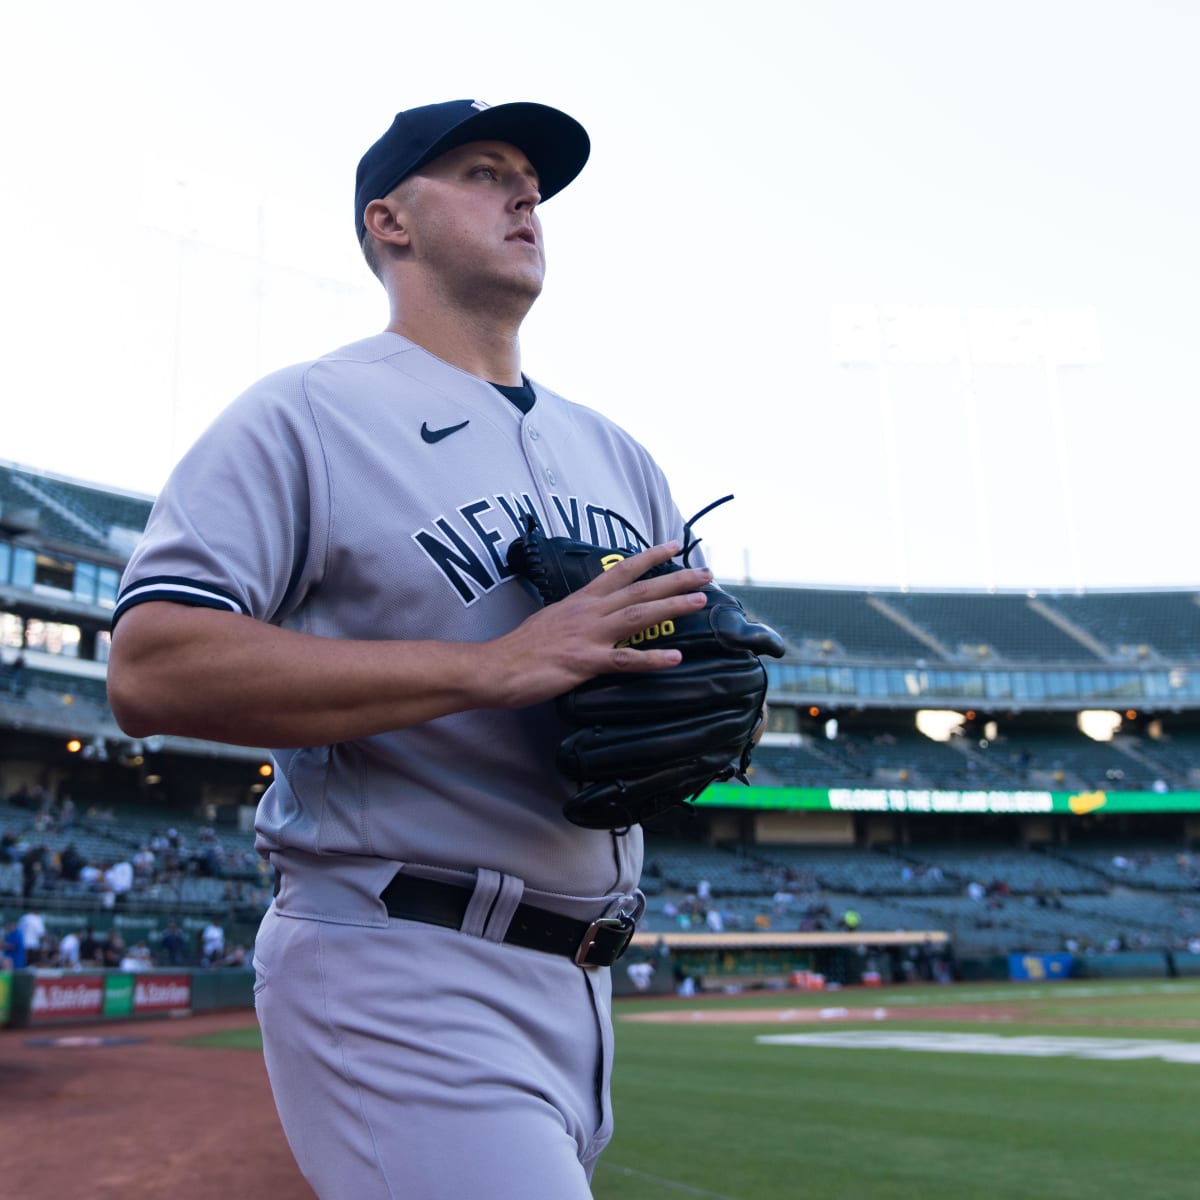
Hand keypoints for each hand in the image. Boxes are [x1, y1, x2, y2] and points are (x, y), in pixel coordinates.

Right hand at [487, 540, 712, 708]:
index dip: (650, 557)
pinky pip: (624, 659)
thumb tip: (592, 615)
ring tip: (699, 602)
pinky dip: (651, 658)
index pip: (621, 570)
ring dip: (671, 607)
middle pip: (640, 589)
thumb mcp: (552, 619)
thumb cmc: (521, 648)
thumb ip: (577, 615)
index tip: (674, 546)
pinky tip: (675, 658)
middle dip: (675, 579)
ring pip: (638, 616)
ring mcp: (588, 635)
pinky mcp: (584, 662)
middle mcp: (589, 612)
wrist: (495, 667)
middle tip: (706, 573)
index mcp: (581, 600)